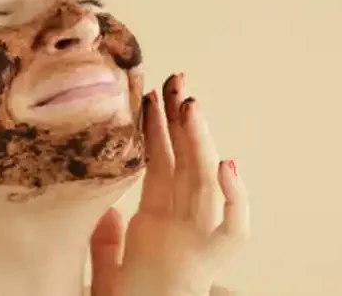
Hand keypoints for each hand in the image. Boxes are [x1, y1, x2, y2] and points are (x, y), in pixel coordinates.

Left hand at [90, 74, 249, 295]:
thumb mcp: (106, 260)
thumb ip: (105, 235)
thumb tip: (108, 211)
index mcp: (156, 217)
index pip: (158, 163)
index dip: (155, 129)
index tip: (150, 96)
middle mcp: (181, 220)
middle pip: (183, 161)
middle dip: (181, 119)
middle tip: (176, 80)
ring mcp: (198, 235)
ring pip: (202, 179)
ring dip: (198, 141)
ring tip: (190, 104)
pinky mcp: (213, 257)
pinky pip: (233, 227)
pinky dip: (235, 197)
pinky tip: (228, 166)